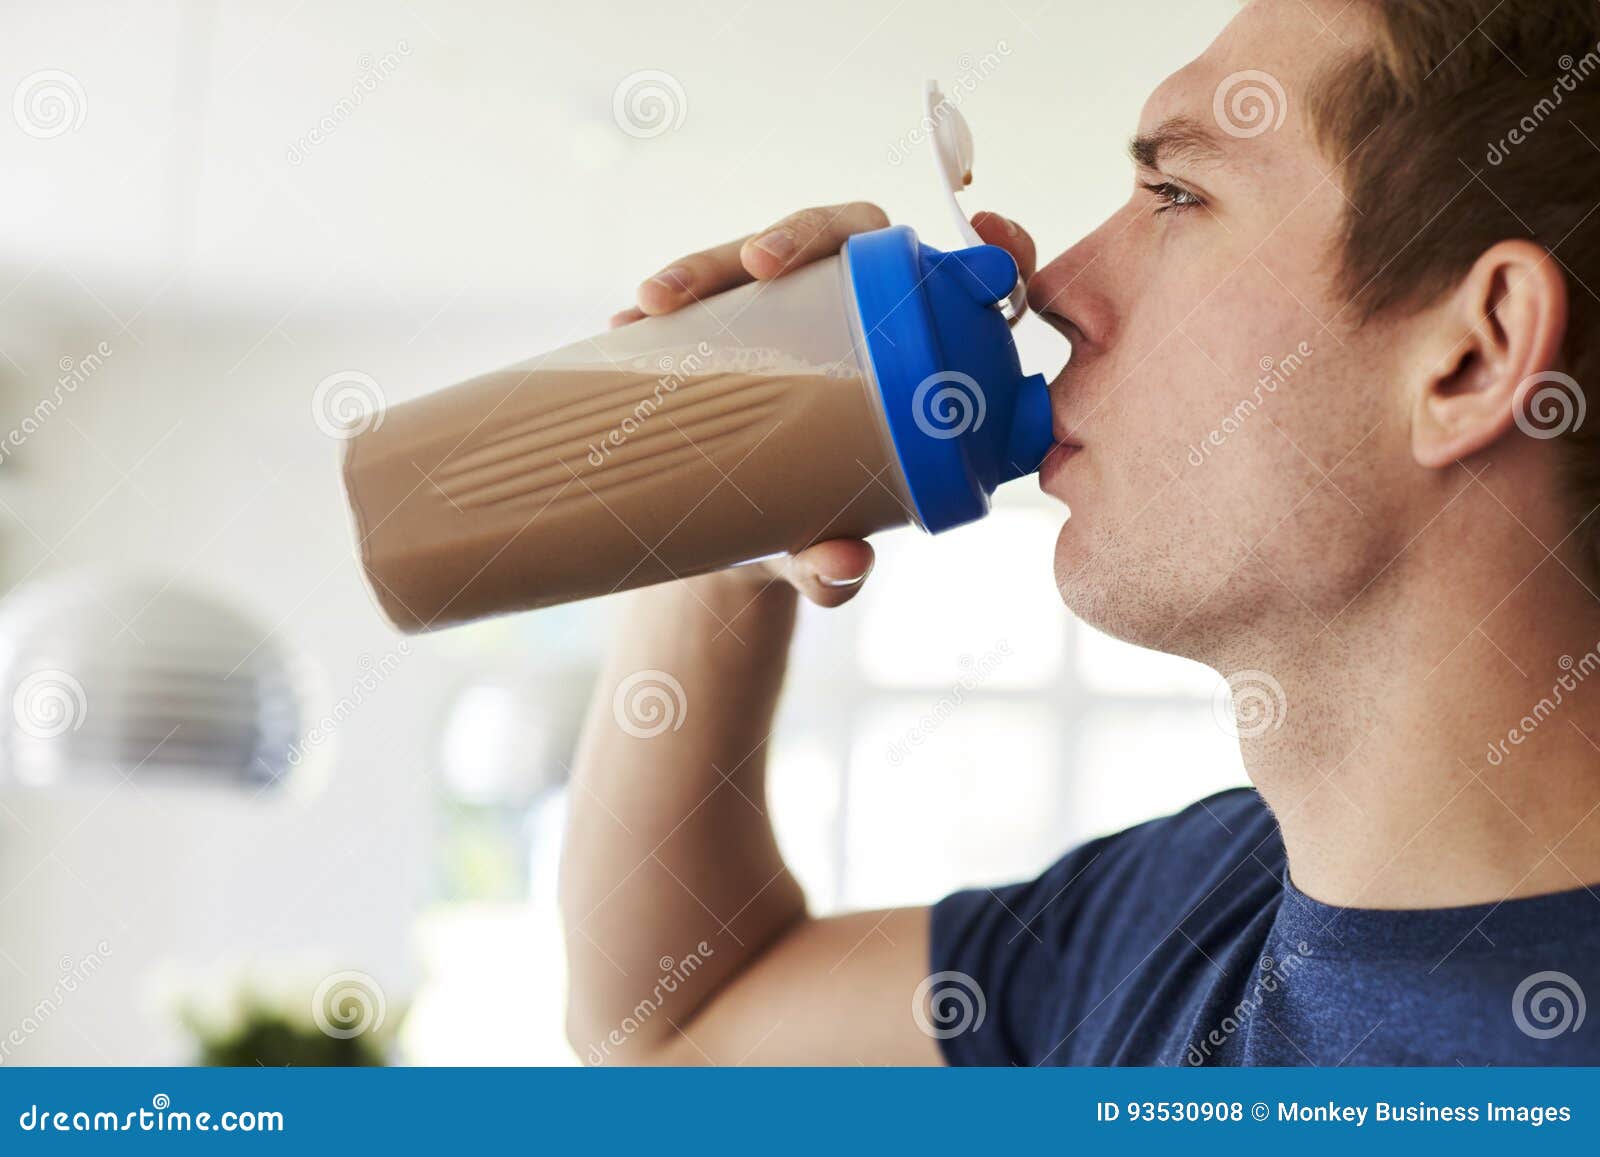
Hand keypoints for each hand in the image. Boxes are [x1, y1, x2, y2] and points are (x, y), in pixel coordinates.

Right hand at [612, 203, 1036, 607]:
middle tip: (759, 263)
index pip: (966, 285)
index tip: (990, 234)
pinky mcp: (725, 318)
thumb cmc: (804, 537)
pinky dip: (666, 298)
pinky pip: (699, 292)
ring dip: (707, 265)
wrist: (726, 544)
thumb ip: (835, 568)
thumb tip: (842, 566)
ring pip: (758, 256)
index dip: (993, 251)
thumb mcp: (819, 556)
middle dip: (804, 232)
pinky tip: (628, 323)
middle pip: (847, 238)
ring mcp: (785, 310)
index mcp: (913, 360)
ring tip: (655, 301)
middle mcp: (853, 316)